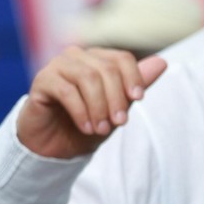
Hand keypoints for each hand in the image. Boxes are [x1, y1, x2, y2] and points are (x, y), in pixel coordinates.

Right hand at [17, 47, 166, 158]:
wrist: (52, 146)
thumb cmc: (84, 125)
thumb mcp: (115, 109)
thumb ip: (134, 87)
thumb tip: (162, 62)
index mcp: (95, 59)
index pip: (120, 58)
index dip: (133, 77)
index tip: (138, 99)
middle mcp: (75, 57)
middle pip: (105, 68)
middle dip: (116, 98)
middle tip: (119, 123)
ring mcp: (56, 67)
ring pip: (87, 77)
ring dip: (99, 106)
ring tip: (101, 129)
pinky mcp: (41, 81)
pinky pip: (66, 91)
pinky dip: (80, 111)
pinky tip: (86, 127)